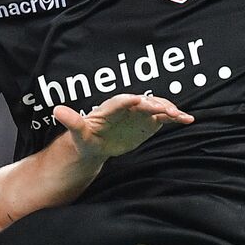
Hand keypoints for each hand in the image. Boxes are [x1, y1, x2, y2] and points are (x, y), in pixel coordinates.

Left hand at [54, 93, 193, 161]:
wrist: (96, 144)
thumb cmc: (86, 138)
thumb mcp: (78, 133)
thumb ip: (72, 121)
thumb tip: (57, 110)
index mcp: (109, 109)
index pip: (119, 102)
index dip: (127, 101)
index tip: (136, 100)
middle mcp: (127, 107)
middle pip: (143, 103)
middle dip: (155, 105)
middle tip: (167, 111)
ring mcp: (139, 113)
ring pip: (156, 107)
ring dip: (169, 110)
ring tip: (182, 117)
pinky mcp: (148, 122)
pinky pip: (163, 117)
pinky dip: (175, 118)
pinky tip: (188, 120)